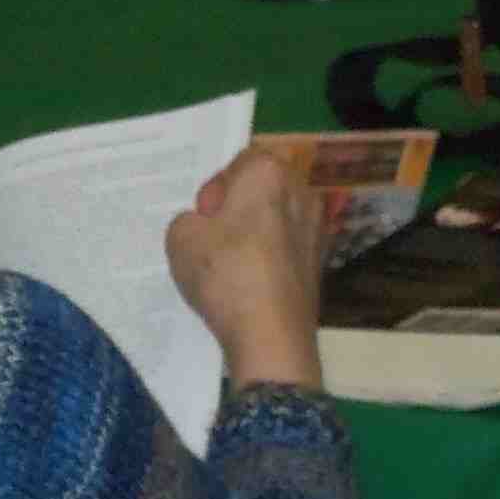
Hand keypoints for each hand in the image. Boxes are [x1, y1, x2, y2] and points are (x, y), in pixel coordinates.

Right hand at [166, 146, 330, 391]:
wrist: (270, 336)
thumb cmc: (226, 273)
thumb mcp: (180, 238)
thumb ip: (187, 221)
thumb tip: (205, 229)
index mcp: (270, 173)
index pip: (239, 162)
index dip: (216, 188)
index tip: (205, 218)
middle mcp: (302, 193)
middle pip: (262, 190)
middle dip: (237, 209)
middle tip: (213, 240)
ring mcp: (316, 231)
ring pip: (275, 221)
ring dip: (253, 237)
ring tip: (228, 268)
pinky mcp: (319, 266)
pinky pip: (286, 251)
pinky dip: (268, 261)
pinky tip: (247, 287)